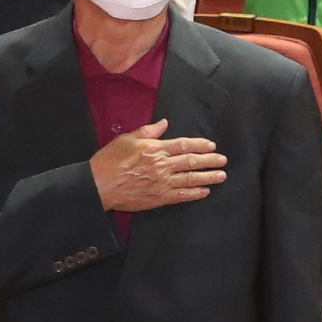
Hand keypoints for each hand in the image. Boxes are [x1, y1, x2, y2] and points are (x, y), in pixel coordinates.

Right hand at [92, 118, 229, 211]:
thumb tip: (164, 124)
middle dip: (210, 161)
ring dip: (208, 177)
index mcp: (155, 149)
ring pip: (190, 179)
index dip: (199, 145)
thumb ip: (148, 131)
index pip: (183, 145)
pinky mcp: (158, 198)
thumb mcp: (127, 139)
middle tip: (223, 160)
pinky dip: (194, 194)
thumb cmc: (109, 160)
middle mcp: (161, 165)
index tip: (212, 145)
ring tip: (221, 176)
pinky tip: (205, 192)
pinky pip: (181, 196)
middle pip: (191, 162)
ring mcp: (161, 183)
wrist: (98, 185)